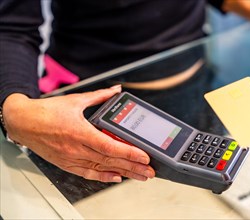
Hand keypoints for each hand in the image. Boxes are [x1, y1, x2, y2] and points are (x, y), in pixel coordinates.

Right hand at [3, 85, 154, 181]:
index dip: (129, 153)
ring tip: (139, 176)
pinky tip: (117, 177)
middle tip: (149, 172)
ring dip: (123, 173)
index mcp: (79, 132)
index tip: (144, 157)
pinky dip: (103, 177)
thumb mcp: (75, 100)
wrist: (23, 122)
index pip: (109, 146)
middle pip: (109, 161)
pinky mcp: (66, 164)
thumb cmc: (47, 112)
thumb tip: (116, 90)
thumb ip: (99, 96)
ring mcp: (71, 158)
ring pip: (101, 169)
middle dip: (132, 167)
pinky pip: (87, 174)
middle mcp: (76, 148)